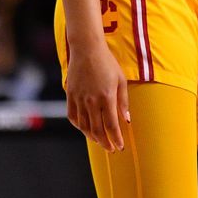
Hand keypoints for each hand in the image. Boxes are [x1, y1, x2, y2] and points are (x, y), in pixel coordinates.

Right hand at [64, 37, 129, 151]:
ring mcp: (79, 98)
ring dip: (92, 137)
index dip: (116, 138)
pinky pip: (73, 116)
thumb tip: (127, 119)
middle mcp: (91, 100)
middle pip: (97, 130)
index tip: (120, 146)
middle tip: (111, 149)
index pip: (111, 125)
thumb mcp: (121, 80)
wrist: (86, 49)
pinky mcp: (70, 95)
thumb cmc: (106, 62)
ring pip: (84, 126)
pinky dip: (79, 126)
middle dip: (105, 142)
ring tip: (100, 141)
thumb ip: (123, 101)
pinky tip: (85, 128)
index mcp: (106, 96)